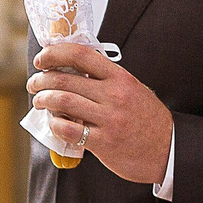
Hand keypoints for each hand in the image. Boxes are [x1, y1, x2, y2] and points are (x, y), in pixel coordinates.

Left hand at [27, 41, 173, 183]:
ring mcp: (109, 120)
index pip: (81, 55)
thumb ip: (108, 78)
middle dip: (42, 79)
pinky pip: (69, 129)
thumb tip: (74, 67)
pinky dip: (55, 124)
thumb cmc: (148, 119)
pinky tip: (54, 123)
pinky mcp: (103, 143)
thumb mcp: (134, 89)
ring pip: (63, 101)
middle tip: (34, 83)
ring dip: (43, 99)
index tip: (42, 57)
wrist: (167, 150)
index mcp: (121, 78)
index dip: (55, 52)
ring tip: (39, 101)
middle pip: (66, 79)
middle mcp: (114, 95)